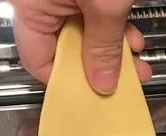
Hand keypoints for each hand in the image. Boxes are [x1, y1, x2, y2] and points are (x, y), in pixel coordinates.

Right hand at [9, 0, 151, 93]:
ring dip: (111, 48)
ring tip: (136, 61)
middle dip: (99, 66)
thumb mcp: (105, 5)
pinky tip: (133, 37)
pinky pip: (92, 14)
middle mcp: (39, 1)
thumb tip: (103, 82)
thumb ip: (104, 46)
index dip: (67, 82)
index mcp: (29, 7)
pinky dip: (113, 26)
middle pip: (64, 49)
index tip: (91, 95)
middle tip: (123, 80)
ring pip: (83, 32)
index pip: (39, 61)